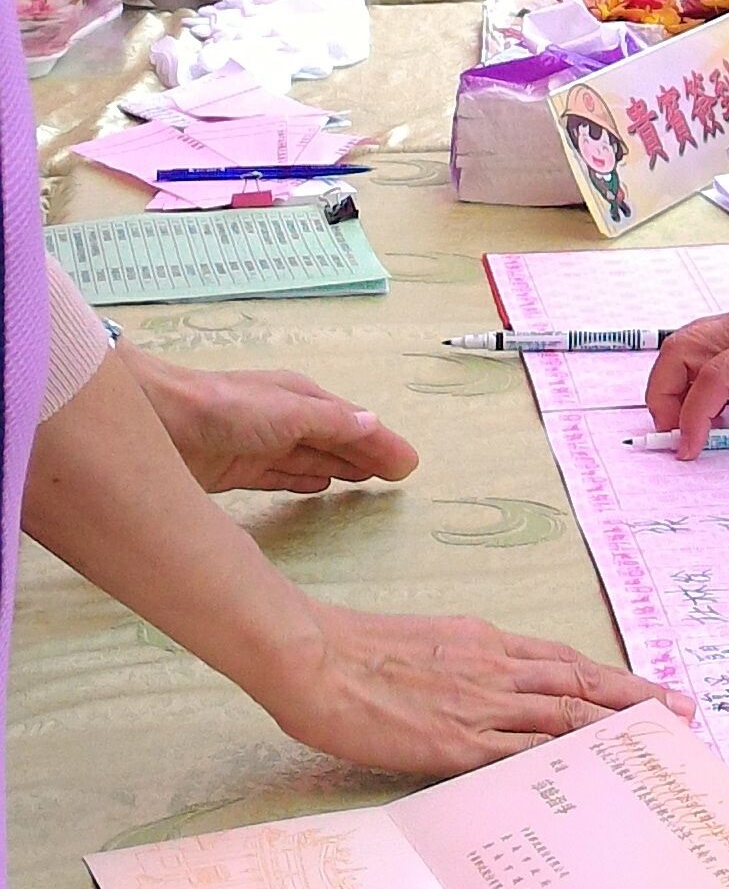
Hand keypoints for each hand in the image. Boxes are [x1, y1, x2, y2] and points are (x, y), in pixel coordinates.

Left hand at [129, 358, 418, 497]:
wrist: (158, 420)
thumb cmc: (227, 410)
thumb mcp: (289, 413)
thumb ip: (332, 424)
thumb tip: (375, 426)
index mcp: (301, 400)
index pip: (353, 425)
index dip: (382, 445)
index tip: (410, 466)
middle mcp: (283, 420)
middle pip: (335, 441)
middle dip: (366, 456)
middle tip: (398, 478)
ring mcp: (259, 445)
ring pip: (311, 459)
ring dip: (340, 468)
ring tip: (366, 483)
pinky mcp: (235, 470)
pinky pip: (282, 477)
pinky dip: (304, 481)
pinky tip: (318, 488)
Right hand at [257, 605, 694, 777]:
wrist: (313, 657)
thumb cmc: (356, 651)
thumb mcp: (426, 643)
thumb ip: (464, 664)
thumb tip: (488, 687)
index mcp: (484, 644)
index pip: (562, 663)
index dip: (609, 678)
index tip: (646, 689)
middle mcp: (493, 670)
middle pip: (579, 685)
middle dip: (634, 699)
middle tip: (682, 711)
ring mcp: (478, 707)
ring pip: (564, 716)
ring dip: (616, 728)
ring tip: (659, 738)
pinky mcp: (456, 743)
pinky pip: (521, 755)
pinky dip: (561, 761)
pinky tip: (593, 775)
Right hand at [645, 234, 728, 451]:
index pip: (714, 377)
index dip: (693, 417)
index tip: (689, 449)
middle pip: (679, 350)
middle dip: (663, 396)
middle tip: (677, 434)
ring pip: (684, 342)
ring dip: (672, 382)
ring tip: (689, 421)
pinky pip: (704, 341)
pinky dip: (691, 371)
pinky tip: (710, 400)